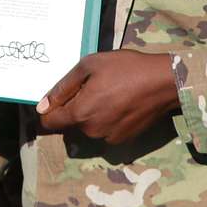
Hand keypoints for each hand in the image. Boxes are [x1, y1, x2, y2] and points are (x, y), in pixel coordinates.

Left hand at [36, 49, 179, 144]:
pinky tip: (120, 104)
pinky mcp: (123, 140)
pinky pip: (105, 131)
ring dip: (91, 114)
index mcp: (80, 113)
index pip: (49, 123)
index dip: (48, 110)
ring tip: (109, 94)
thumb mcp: (89, 66)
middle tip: (92, 87)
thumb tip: (42, 105)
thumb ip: (63, 87)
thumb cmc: (126, 68)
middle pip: (70, 124)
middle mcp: (91, 131)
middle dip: (75, 108)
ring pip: (88, 127)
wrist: (164, 83)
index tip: (56, 99)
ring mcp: (108, 138)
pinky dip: (107, 120)